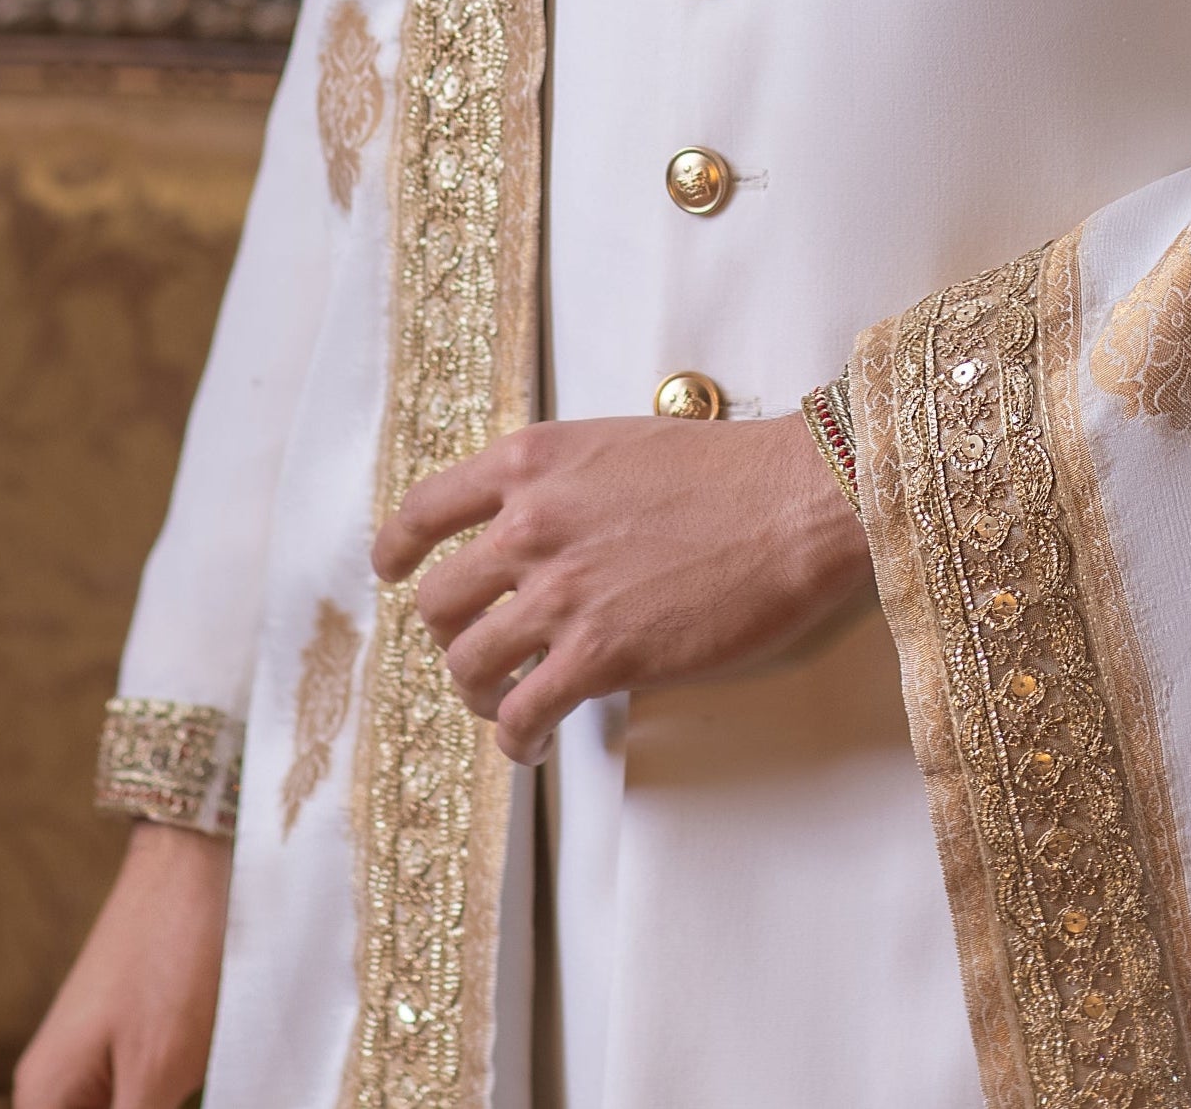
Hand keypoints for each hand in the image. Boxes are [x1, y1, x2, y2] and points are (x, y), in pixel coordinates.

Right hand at [13, 820, 230, 1108]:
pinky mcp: (130, 1044)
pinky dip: (162, 1101)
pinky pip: (132, 1101)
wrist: (197, 854)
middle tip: (175, 1093)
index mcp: (44, 1096)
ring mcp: (92, 1062)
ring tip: (186, 1081)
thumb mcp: (157, 1070)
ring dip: (160, 1105)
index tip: (156, 1103)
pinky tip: (196, 1084)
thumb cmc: (175, 953)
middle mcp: (54, 1084)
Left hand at [375, 414, 872, 763]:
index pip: (425, 509)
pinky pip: (521, 714)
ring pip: (468, 664)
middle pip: (438, 601)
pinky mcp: (599, 655)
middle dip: (450, 636)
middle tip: (480, 651)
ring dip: (479, 694)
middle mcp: (530, 523)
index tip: (394, 571)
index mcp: (532, 462)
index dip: (398, 549)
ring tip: (506, 705)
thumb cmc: (727, 471)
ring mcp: (561, 593)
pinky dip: (516, 738)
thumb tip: (535, 530)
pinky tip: (533, 742)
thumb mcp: (617, 446)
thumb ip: (562, 485)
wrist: (796, 501)